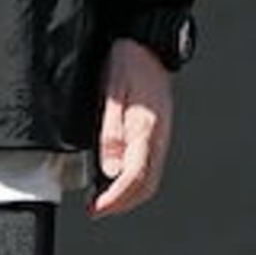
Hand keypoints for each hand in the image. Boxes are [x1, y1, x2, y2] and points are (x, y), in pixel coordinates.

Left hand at [90, 39, 174, 218]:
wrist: (148, 43)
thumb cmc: (129, 63)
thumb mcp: (112, 95)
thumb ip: (111, 134)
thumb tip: (111, 170)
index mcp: (147, 129)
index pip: (135, 177)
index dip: (115, 199)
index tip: (96, 209)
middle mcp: (157, 138)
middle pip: (145, 186)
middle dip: (120, 205)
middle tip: (96, 210)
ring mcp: (159, 138)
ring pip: (148, 181)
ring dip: (126, 197)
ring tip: (101, 201)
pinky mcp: (155, 136)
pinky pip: (147, 168)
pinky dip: (131, 184)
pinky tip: (112, 181)